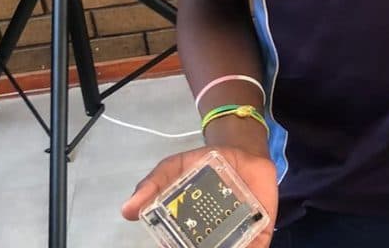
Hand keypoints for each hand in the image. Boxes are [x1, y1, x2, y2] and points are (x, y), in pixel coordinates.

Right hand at [121, 145, 278, 247]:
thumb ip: (153, 185)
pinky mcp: (260, 233)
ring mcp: (237, 236)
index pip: (177, 246)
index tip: (173, 244)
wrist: (243, 149)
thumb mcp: (174, 168)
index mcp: (188, 230)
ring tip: (222, 246)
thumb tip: (127, 210)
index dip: (174, 245)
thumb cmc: (206, 162)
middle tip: (199, 245)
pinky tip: (245, 246)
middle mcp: (211, 238)